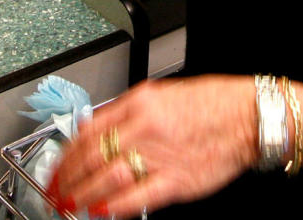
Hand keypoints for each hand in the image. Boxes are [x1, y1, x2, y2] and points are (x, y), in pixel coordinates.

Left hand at [48, 76, 257, 218]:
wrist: (247, 116)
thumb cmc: (206, 104)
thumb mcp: (155, 94)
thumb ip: (120, 112)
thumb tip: (89, 129)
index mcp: (136, 105)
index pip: (87, 132)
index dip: (66, 154)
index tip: (56, 167)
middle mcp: (144, 129)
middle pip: (92, 157)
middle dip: (68, 177)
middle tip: (55, 190)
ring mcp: (160, 156)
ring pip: (109, 177)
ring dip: (85, 193)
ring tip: (70, 203)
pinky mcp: (178, 180)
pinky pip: (140, 196)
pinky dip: (117, 205)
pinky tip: (102, 210)